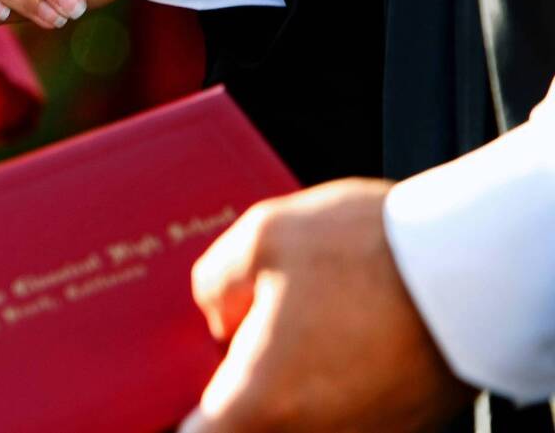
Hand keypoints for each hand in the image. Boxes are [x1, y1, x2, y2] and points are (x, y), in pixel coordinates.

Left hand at [181, 178, 473, 432]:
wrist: (474, 269)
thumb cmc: (368, 251)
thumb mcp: (262, 238)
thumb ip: (216, 282)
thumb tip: (216, 311)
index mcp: (260, 401)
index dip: (178, 409)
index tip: (179, 383)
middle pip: (248, 424)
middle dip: (236, 385)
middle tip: (239, 333)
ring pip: (299, 417)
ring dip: (288, 382)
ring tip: (299, 322)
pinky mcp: (401, 424)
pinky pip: (345, 409)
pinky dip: (332, 378)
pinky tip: (338, 329)